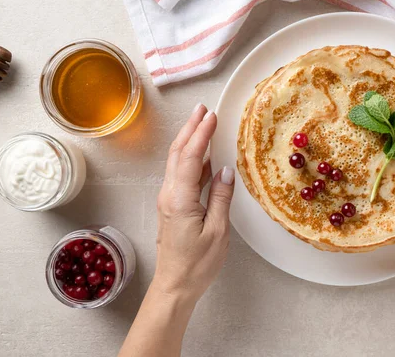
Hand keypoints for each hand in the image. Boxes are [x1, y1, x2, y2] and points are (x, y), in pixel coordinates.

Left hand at [154, 104, 234, 301]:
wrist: (174, 286)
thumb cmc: (197, 264)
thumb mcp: (217, 232)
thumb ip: (220, 198)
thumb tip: (225, 170)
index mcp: (179, 199)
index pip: (191, 157)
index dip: (201, 134)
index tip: (212, 115)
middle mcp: (169, 194)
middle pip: (178, 153)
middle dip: (190, 128)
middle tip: (202, 108)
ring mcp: (168, 199)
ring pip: (177, 162)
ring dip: (189, 140)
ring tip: (202, 123)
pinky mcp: (172, 206)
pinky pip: (181, 175)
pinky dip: (191, 159)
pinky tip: (203, 155)